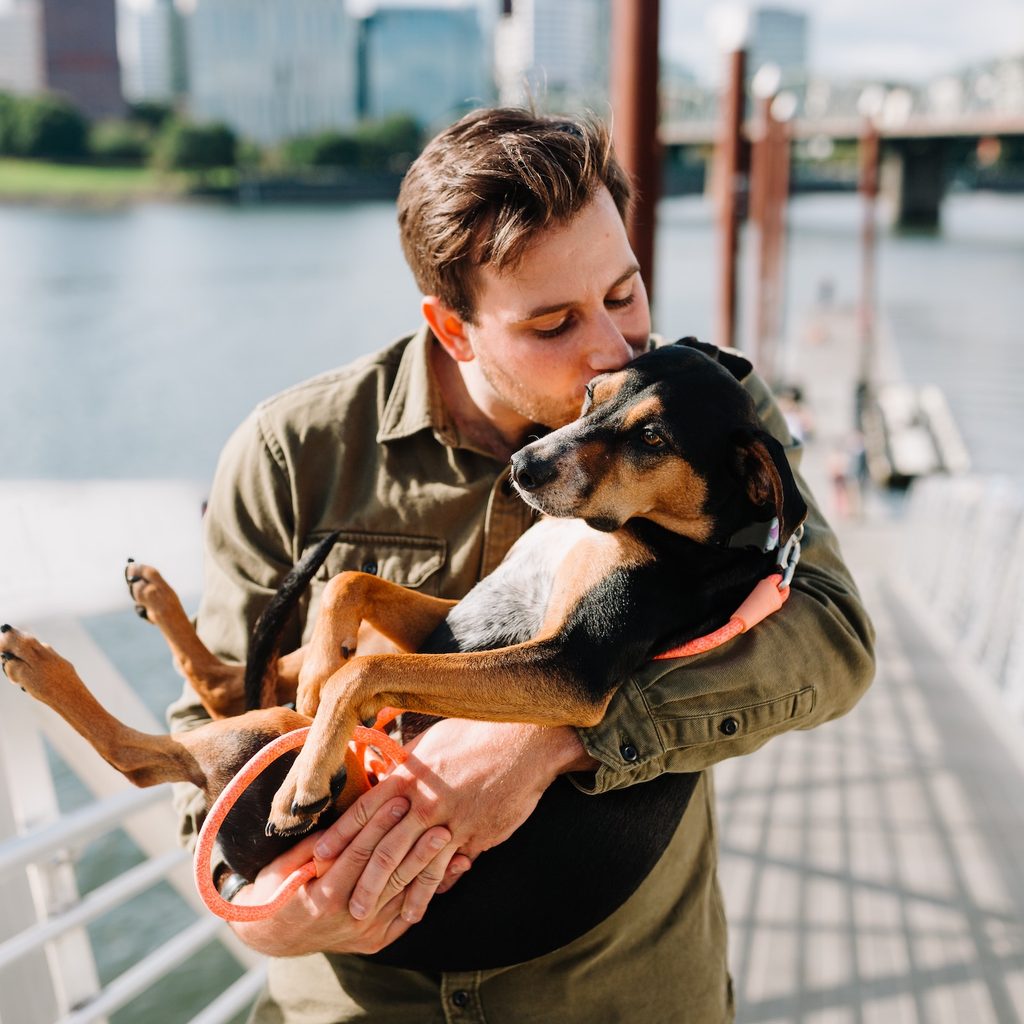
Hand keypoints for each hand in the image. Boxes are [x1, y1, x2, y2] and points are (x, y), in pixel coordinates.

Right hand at [228, 795, 457, 956]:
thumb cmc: (277, 890)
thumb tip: (344, 817)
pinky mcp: (378, 940)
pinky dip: (432, 891)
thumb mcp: (285, 865)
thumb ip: (315, 845)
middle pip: (389, 875)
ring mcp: (366, 933)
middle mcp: (349, 918)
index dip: (379, 826)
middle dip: (415, 844)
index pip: (359, 854)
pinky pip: (409, 914)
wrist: (275, 936)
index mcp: (323, 896)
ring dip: (431, 866)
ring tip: (453, 840)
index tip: (399, 799)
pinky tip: (454, 869)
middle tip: (438, 819)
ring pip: (405, 894)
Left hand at [313, 720, 597, 921]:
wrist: (524, 741)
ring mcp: (451, 820)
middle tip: (340, 905)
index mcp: (409, 774)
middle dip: (359, 879)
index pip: (364, 810)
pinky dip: (430, 891)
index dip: (339, 836)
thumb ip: (407, 765)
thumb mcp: (433, 742)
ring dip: (392, 895)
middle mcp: (424, 800)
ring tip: (373, 918)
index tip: (317, 858)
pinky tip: (417, 909)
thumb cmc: (477, 733)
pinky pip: (447, 868)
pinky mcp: (475, 835)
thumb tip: (385, 775)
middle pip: (383, 846)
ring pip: (413, 865)